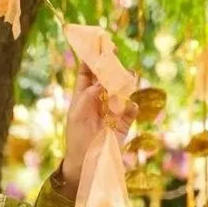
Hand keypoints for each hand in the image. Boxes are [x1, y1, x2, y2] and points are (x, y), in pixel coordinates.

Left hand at [61, 62, 138, 194]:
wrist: (86, 163)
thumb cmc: (76, 139)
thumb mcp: (77, 115)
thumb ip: (88, 96)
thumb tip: (103, 81)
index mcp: (83, 96)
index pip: (88, 72)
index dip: (93, 58)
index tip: (99, 44)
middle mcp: (99, 100)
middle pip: (108, 77)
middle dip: (112, 67)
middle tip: (115, 57)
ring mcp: (113, 110)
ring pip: (122, 90)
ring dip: (124, 83)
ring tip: (126, 78)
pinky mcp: (123, 123)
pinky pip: (131, 109)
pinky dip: (131, 107)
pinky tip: (129, 107)